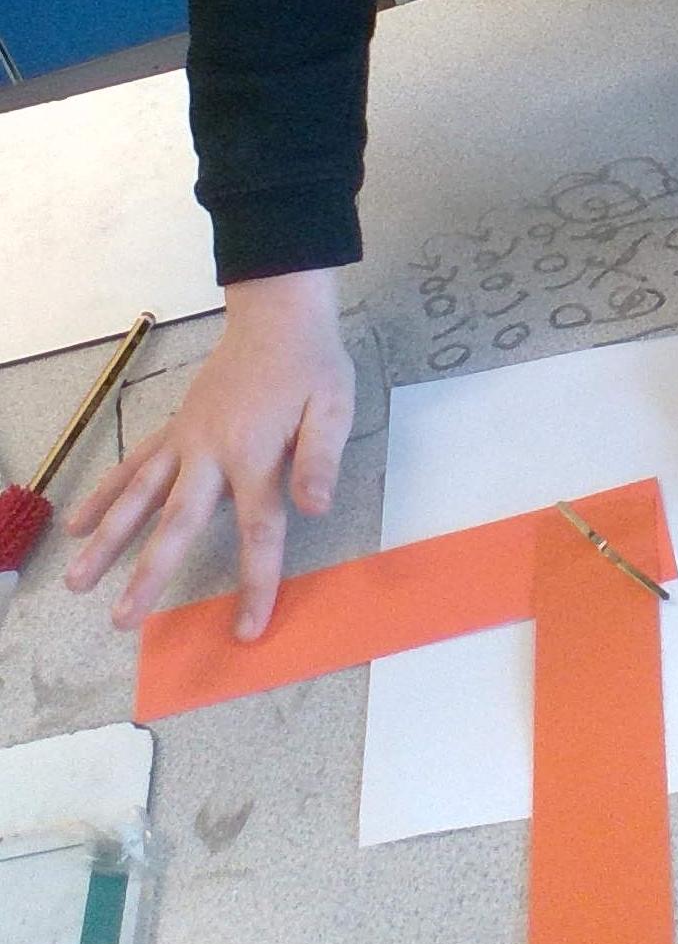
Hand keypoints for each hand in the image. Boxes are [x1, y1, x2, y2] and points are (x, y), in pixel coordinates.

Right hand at [64, 269, 353, 639]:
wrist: (278, 315)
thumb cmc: (311, 364)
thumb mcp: (333, 406)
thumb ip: (320, 458)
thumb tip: (314, 508)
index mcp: (254, 455)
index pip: (259, 530)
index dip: (256, 581)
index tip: (246, 629)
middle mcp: (211, 452)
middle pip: (178, 523)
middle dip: (150, 574)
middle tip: (122, 620)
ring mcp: (186, 440)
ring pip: (139, 496)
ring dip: (108, 539)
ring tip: (78, 581)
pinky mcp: (175, 428)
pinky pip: (134, 464)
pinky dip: (105, 493)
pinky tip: (78, 523)